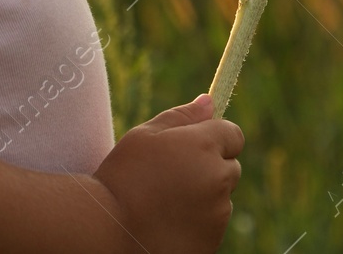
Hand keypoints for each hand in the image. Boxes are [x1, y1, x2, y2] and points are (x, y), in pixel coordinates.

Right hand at [94, 93, 243, 253]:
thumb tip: (209, 102)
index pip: (233, 135)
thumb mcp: (145, 136)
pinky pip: (212, 225)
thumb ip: (181, 117)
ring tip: (165, 201)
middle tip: (173, 176)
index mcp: (204, 147)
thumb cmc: (123, 176)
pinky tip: (167, 222)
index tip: (195, 147)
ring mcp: (219, 214)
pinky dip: (197, 222)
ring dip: (204, 196)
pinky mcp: (212, 241)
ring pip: (221, 199)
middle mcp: (219, 179)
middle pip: (230, 168)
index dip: (216, 138)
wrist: (109, 231)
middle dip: (211, 168)